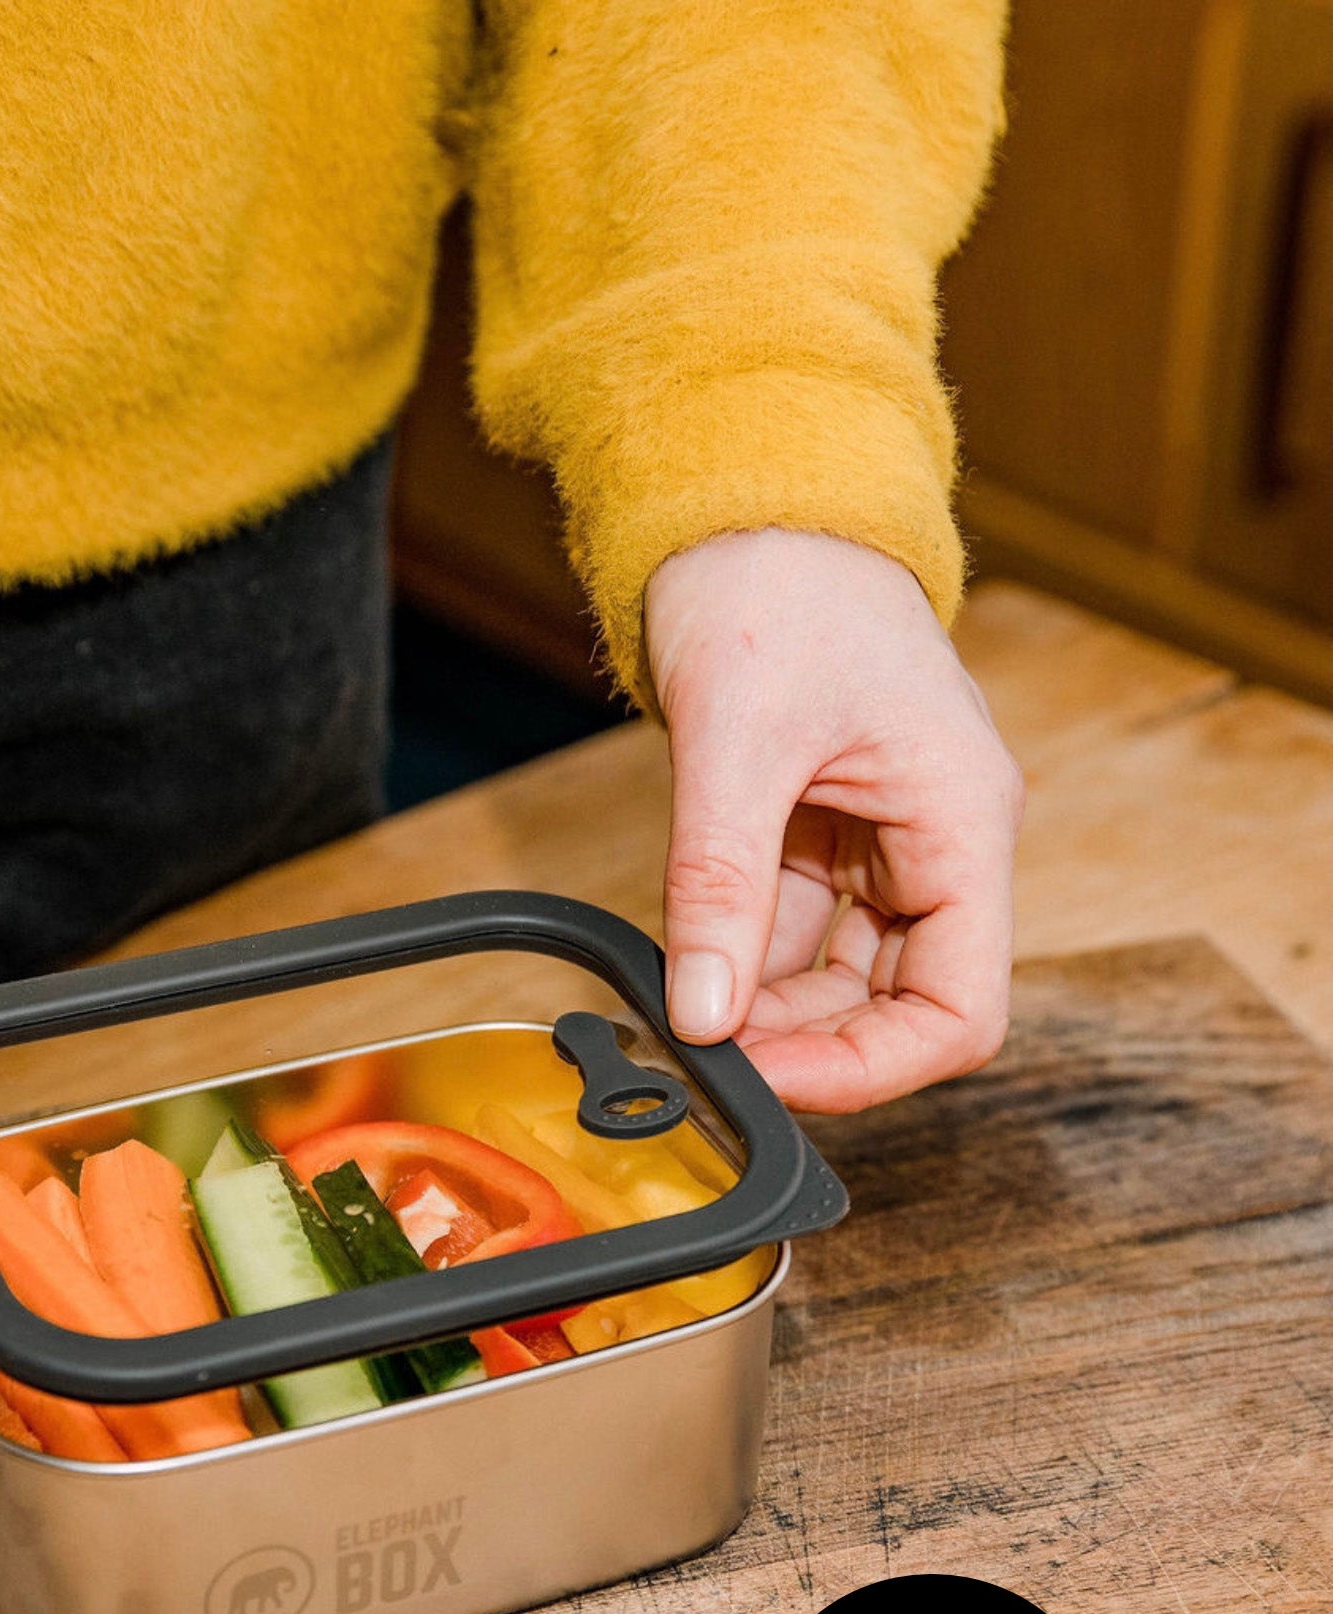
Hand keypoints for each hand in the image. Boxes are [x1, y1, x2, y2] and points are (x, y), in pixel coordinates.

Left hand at [643, 529, 1023, 1113]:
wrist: (745, 508)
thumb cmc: (773, 585)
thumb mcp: (738, 741)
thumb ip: (721, 886)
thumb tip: (705, 1014)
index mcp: (961, 821)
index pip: (960, 1007)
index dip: (872, 1067)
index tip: (771, 1078)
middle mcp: (936, 844)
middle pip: (896, 1004)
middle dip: (803, 1041)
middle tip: (701, 1053)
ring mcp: (880, 843)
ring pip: (837, 976)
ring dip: (763, 1007)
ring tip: (678, 1010)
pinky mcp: (822, 835)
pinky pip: (791, 930)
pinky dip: (738, 959)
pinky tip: (682, 964)